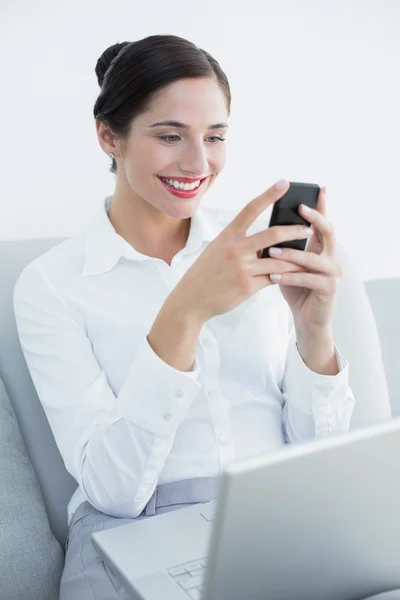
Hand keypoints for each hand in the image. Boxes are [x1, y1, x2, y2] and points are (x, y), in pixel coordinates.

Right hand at [171, 179, 310, 322]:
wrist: (191, 299)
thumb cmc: (205, 273)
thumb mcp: (217, 250)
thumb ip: (239, 242)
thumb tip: (266, 241)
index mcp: (227, 236)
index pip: (251, 209)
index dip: (269, 195)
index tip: (285, 183)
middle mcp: (235, 249)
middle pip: (273, 234)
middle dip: (295, 230)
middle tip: (309, 228)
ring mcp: (242, 268)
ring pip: (279, 260)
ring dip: (296, 259)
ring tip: (308, 257)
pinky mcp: (247, 286)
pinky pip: (273, 278)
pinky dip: (284, 276)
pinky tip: (294, 275)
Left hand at [267, 186, 342, 332]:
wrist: (307, 318)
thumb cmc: (295, 287)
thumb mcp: (288, 263)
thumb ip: (284, 246)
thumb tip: (267, 228)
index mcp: (322, 247)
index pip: (322, 222)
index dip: (321, 205)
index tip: (319, 188)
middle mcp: (332, 256)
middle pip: (328, 231)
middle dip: (314, 218)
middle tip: (300, 209)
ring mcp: (333, 272)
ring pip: (313, 258)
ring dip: (291, 254)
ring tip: (271, 251)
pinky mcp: (329, 288)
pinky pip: (307, 279)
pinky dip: (289, 277)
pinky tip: (273, 276)